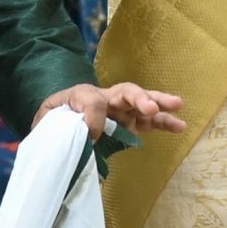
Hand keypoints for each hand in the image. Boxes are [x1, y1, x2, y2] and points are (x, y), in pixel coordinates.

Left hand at [35, 82, 186, 139]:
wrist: (53, 128)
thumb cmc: (51, 123)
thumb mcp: (47, 122)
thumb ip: (62, 126)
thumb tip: (92, 134)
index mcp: (80, 96)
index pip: (91, 100)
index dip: (93, 117)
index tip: (92, 136)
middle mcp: (104, 100)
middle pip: (124, 91)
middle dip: (139, 98)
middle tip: (151, 107)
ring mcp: (119, 112)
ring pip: (142, 103)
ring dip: (159, 104)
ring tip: (178, 105)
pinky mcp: (128, 124)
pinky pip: (148, 121)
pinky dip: (163, 122)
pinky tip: (179, 126)